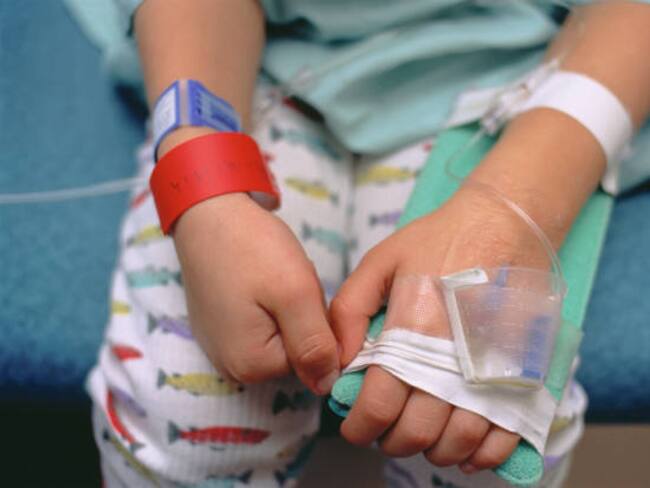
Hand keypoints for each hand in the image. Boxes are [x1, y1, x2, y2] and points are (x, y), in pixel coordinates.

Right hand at [173, 192, 339, 394]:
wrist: (208, 211)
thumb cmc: (251, 247)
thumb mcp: (295, 294)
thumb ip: (315, 345)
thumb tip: (327, 386)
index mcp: (251, 365)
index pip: (312, 362)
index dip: (318, 325)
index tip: (301, 292)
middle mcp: (232, 366)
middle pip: (294, 352)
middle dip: (301, 317)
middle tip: (287, 281)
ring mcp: (222, 346)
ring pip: (281, 335)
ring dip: (287, 308)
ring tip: (271, 278)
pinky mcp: (220, 326)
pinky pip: (261, 323)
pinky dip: (269, 302)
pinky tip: (258, 279)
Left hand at [330, 187, 543, 472]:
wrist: (503, 223)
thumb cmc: (437, 241)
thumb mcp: (380, 263)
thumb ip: (349, 312)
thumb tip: (339, 364)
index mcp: (416, 327)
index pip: (380, 404)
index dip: (360, 426)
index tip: (355, 426)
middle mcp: (456, 356)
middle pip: (418, 431)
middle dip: (391, 441)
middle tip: (382, 429)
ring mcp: (495, 368)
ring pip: (459, 442)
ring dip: (432, 451)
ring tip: (418, 434)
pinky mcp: (525, 372)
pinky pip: (505, 436)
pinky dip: (482, 456)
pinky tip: (464, 449)